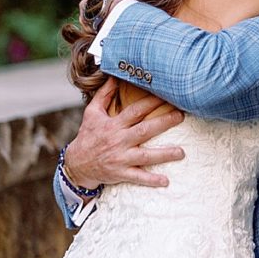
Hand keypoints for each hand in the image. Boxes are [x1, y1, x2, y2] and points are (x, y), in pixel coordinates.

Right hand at [63, 78, 184, 188]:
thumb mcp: (92, 113)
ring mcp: (120, 158)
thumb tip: (113, 76)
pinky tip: (166, 181)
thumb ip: (104, 95)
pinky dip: (151, 180)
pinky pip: (138, 177)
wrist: (76, 164)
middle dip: (164, 123)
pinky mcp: (121, 173)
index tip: (168, 95)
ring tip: (181, 152)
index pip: (135, 111)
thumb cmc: (88, 136)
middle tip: (181, 116)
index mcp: (114, 125)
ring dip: (164, 154)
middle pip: (144, 130)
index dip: (151, 102)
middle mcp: (118, 140)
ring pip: (145, 156)